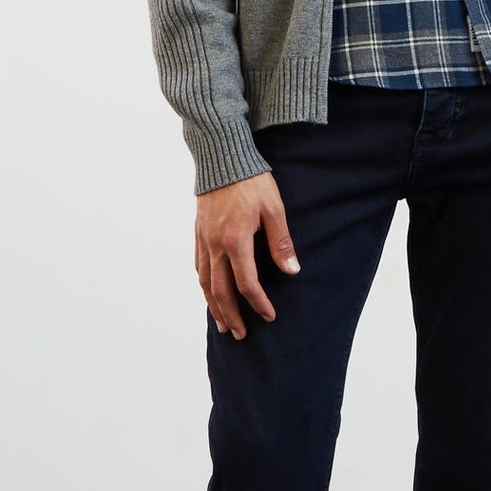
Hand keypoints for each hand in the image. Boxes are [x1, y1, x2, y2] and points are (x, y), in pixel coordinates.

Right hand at [195, 171, 298, 338]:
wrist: (222, 157)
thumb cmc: (252, 181)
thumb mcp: (274, 209)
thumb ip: (281, 242)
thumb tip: (291, 271)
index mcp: (235, 241)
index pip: (246, 283)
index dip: (258, 303)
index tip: (269, 316)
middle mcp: (215, 244)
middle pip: (220, 290)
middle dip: (230, 315)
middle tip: (239, 334)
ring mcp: (203, 239)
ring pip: (205, 281)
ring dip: (213, 305)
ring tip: (221, 323)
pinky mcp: (198, 232)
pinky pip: (198, 265)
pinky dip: (204, 284)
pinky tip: (209, 291)